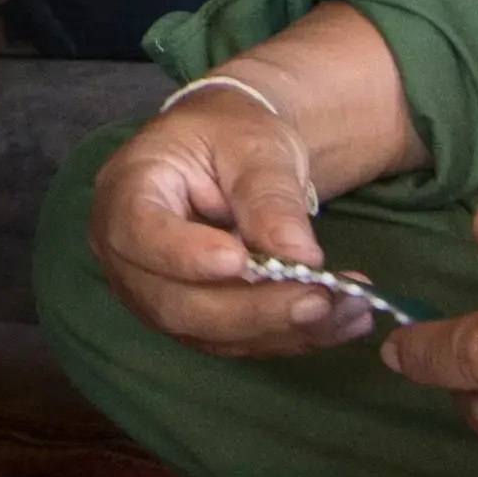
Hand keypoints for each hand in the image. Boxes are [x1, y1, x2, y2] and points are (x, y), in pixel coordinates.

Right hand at [88, 91, 385, 357]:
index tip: (239, 260)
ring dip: (282, 330)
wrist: (225, 154)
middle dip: (253, 310)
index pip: (140, 233)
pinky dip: (290, 336)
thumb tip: (300, 257)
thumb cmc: (230, 135)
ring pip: (210, 333)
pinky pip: (236, 341)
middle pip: (178, 303)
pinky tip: (342, 322)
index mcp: (128, 192)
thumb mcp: (254, 145)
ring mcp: (155, 295)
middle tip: (321, 299)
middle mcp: (127, 256)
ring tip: (349, 311)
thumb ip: (269, 196)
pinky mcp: (192, 320)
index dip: (184, 256)